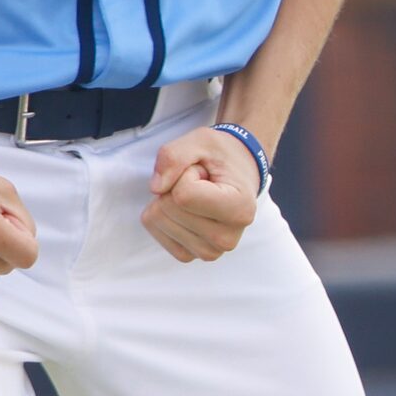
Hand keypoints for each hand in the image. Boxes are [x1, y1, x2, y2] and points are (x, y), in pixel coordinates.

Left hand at [143, 128, 261, 261]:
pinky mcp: (189, 256)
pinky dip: (163, 213)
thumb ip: (175, 155)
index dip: (185, 173)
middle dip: (176, 185)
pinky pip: (155, 230)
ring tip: (196, 193)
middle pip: (168, 208)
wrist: (235, 175)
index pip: (183, 195)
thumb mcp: (202, 139)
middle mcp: (227, 238)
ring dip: (169, 199)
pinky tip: (186, 208)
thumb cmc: (221, 157)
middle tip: (200, 182)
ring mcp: (209, 252)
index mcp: (240, 209)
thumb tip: (155, 188)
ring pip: (158, 220)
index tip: (205, 172)